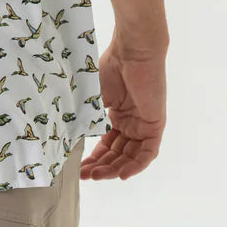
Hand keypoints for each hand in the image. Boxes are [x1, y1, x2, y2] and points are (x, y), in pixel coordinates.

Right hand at [80, 34, 166, 180]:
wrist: (132, 51)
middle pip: (117, 153)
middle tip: (84, 175)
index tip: (79, 167)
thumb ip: (88, 116)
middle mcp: (132, 123)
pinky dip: (135, 165)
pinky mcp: (155, 125)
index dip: (94, 157)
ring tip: (96, 176)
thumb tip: (71, 137)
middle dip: (101, 166)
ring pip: (130, 156)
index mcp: (118, 114)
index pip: (107, 144)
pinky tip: (120, 174)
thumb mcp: (94, 96)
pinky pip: (147, 153)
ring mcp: (143, 125)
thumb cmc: (112, 66)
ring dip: (114, 168)